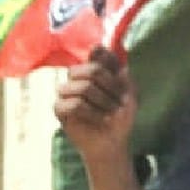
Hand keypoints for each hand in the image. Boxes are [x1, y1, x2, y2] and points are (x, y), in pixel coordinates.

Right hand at [53, 45, 136, 160]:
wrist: (114, 140)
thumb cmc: (122, 115)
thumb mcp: (130, 92)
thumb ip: (119, 72)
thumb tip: (100, 50)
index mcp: (96, 69)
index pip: (98, 53)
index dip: (111, 62)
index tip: (122, 76)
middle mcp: (79, 77)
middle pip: (91, 69)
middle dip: (112, 87)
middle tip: (120, 101)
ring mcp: (67, 91)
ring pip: (83, 87)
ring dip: (103, 102)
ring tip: (111, 112)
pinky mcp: (59, 109)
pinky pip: (73, 104)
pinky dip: (91, 113)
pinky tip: (100, 119)